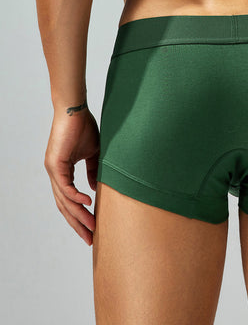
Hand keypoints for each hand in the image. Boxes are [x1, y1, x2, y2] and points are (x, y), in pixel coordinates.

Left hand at [44, 107, 99, 245]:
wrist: (75, 110)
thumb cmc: (84, 127)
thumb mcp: (93, 153)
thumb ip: (93, 171)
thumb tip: (94, 188)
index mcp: (62, 172)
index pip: (68, 201)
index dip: (79, 216)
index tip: (91, 229)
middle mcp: (55, 174)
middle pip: (64, 207)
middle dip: (77, 224)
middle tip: (90, 239)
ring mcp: (53, 170)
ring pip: (64, 200)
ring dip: (78, 215)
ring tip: (91, 226)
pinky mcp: (55, 164)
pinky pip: (65, 186)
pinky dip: (76, 197)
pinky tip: (88, 204)